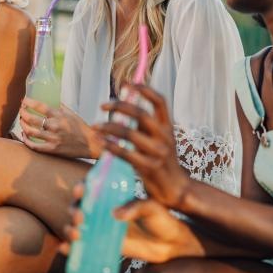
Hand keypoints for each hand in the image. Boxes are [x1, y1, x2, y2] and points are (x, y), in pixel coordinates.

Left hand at [17, 98, 101, 158]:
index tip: (24, 101)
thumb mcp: (72, 114)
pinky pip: (34, 146)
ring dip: (23, 126)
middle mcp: (55, 126)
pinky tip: (24, 136)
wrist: (90, 144)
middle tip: (21, 112)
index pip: (40, 106)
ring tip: (21, 122)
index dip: (29, 103)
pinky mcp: (52, 149)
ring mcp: (53, 138)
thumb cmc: (81, 128)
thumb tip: (53, 100)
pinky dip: (26, 140)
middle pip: (32, 119)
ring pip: (30, 132)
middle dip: (23, 114)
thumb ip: (61, 108)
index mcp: (59, 116)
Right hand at [60, 183, 201, 262]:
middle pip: (80, 206)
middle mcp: (104, 210)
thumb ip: (137, 207)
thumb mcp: (152, 208)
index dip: (82, 187)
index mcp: (115, 195)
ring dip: (68, 228)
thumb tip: (117, 214)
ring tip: (76, 233)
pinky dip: (69, 247)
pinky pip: (82, 246)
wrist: (170, 243)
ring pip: (76, 226)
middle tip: (80, 216)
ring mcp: (102, 228)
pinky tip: (65, 248)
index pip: (93, 187)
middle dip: (74, 209)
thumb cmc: (162, 219)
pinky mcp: (103, 245)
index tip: (81, 189)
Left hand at [96, 84, 191, 209]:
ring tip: (95, 126)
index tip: (128, 82)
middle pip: (141, 114)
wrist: (176, 189)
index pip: (160, 101)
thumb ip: (144, 125)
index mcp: (168, 127)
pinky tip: (100, 142)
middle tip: (103, 105)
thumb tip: (125, 104)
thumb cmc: (162, 161)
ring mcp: (157, 152)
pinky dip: (110, 146)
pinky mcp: (148, 167)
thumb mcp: (158, 139)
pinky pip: (125, 153)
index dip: (144, 89)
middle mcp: (165, 136)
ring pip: (129, 133)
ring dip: (109, 127)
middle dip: (120, 106)